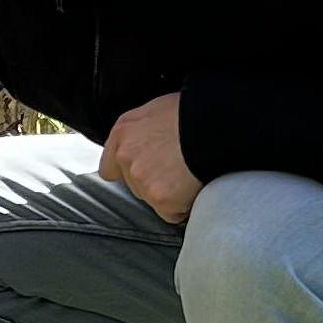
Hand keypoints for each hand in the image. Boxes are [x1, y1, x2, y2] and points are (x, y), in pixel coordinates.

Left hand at [101, 92, 200, 225]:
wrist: (213, 127)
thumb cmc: (193, 113)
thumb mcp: (158, 109)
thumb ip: (143, 130)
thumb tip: (148, 141)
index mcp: (123, 132)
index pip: (110, 168)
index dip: (127, 173)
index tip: (145, 171)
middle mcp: (126, 157)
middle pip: (135, 186)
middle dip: (154, 182)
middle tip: (178, 168)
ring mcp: (141, 180)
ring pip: (153, 200)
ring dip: (170, 194)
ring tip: (190, 174)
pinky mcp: (160, 199)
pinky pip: (172, 213)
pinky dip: (184, 205)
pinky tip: (195, 186)